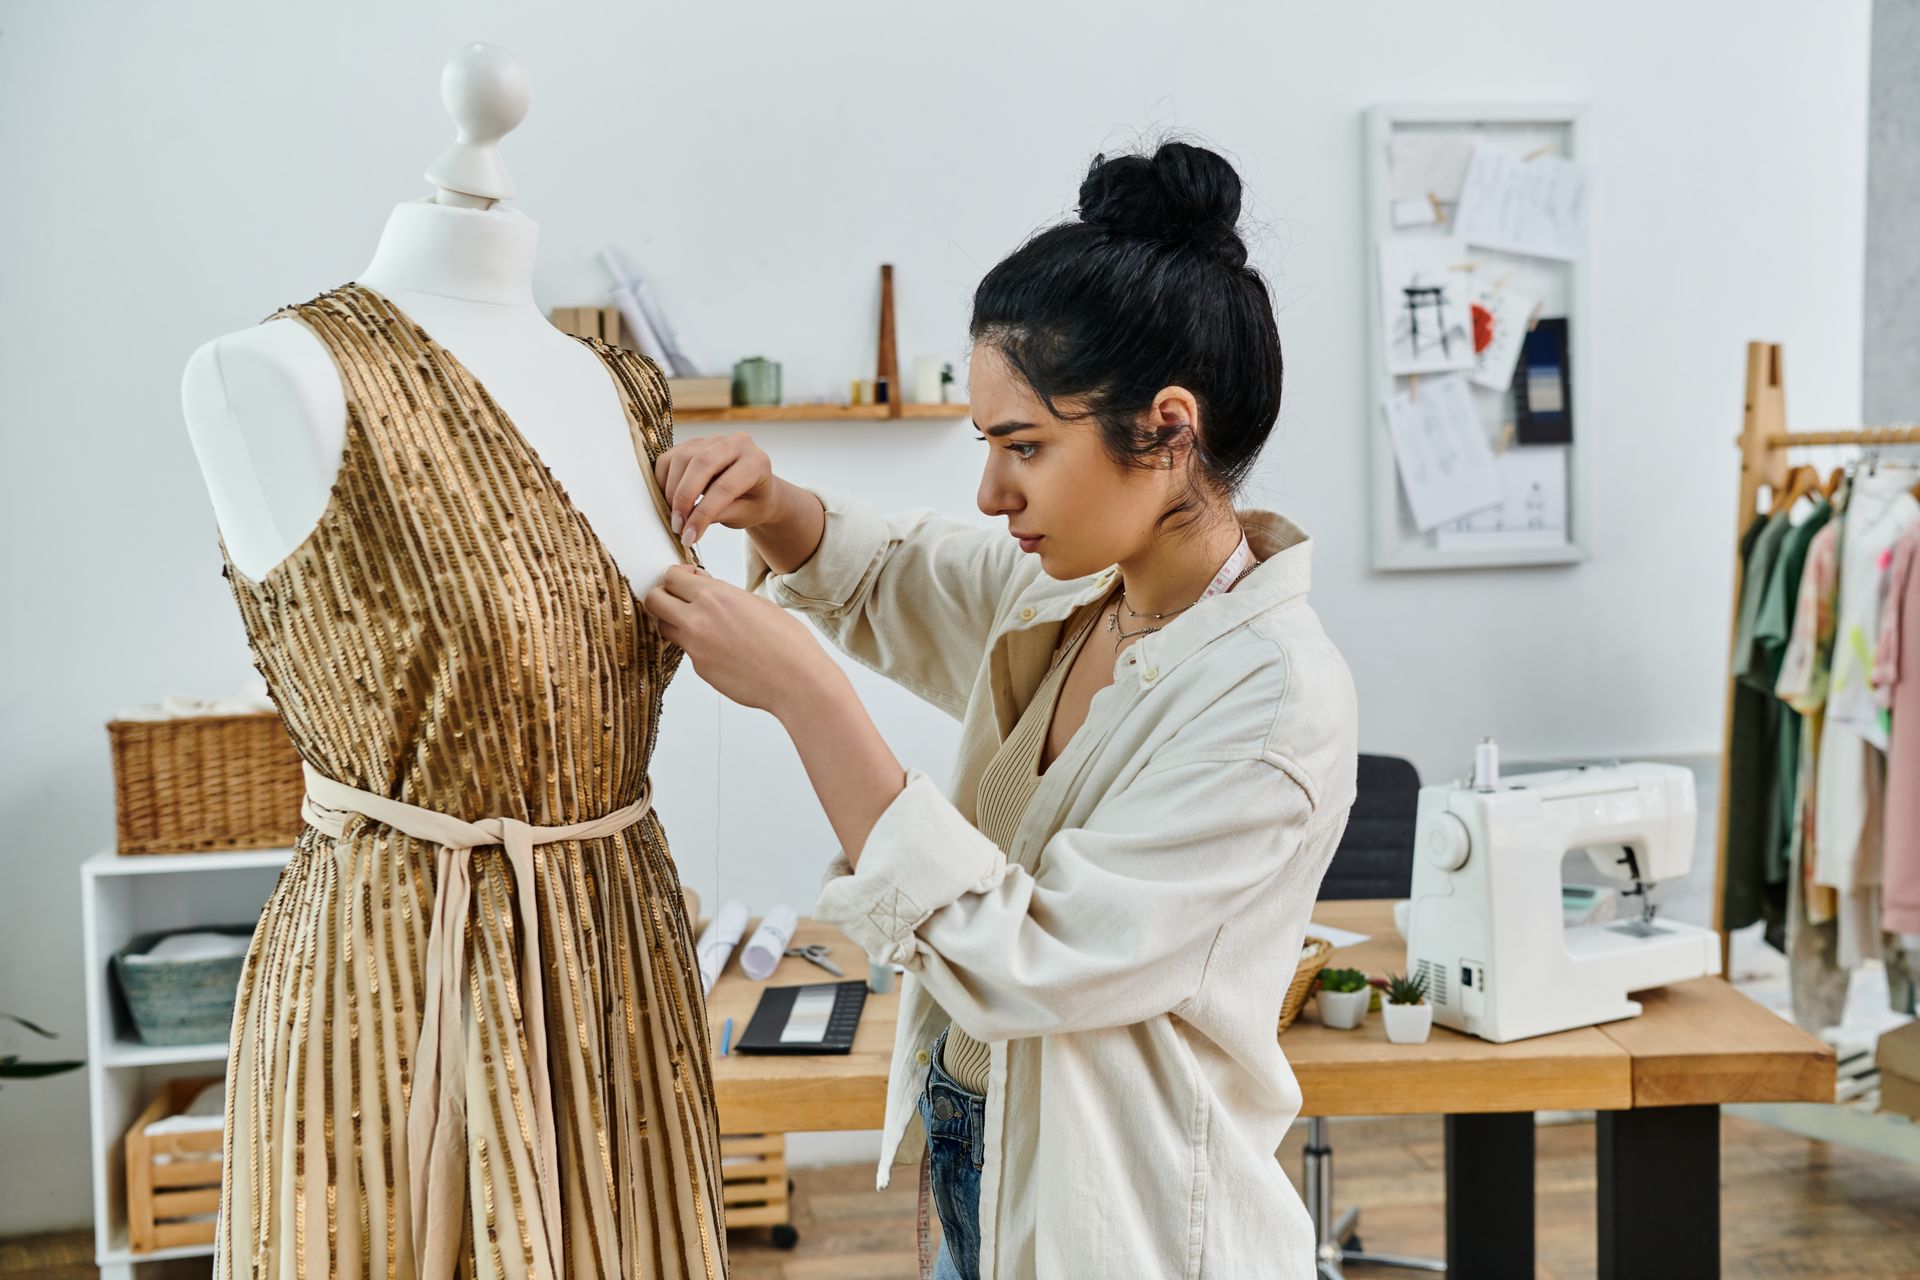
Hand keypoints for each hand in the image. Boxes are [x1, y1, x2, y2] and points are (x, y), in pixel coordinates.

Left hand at [642, 564, 835, 716]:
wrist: (797, 680)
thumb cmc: (787, 642)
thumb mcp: (756, 603)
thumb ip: (722, 593)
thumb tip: (702, 586)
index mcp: (715, 595)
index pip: (670, 577)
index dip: (675, 577)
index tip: (684, 580)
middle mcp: (698, 619)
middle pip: (654, 600)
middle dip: (662, 597)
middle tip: (677, 600)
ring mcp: (695, 646)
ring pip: (663, 627)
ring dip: (673, 622)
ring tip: (697, 625)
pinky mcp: (699, 669)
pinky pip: (686, 651)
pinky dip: (696, 647)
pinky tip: (721, 650)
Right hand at [655, 432, 778, 546]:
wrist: (754, 488)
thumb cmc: (752, 503)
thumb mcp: (743, 515)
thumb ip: (719, 515)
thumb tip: (688, 523)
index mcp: (757, 463)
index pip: (725, 486)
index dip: (704, 513)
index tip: (690, 536)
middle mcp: (737, 443)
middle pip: (702, 464)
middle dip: (684, 498)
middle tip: (677, 525)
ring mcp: (714, 439)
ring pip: (682, 458)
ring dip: (672, 490)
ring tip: (675, 515)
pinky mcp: (694, 442)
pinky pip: (670, 457)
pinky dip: (664, 480)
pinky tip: (669, 499)